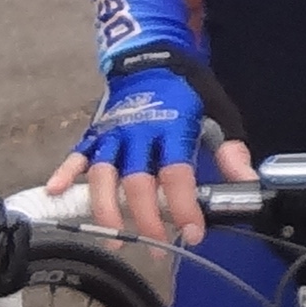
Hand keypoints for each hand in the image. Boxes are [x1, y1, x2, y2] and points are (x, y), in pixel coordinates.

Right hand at [64, 63, 240, 247]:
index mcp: (171, 128)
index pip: (176, 174)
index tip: (193, 234)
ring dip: (106, 210)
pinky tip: (55, 192)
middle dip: (146, 220)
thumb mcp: (219, 114)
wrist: (152, 57)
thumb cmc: (187, 91)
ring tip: (114, 241)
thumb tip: (249, 183)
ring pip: (103, 176)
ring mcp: (112, 134)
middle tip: (158, 249)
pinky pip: (77, 155)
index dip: (183, 207)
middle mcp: (137, 134)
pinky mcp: (95, 133)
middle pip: (136, 182)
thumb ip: (231, 151)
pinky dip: (65, 173)